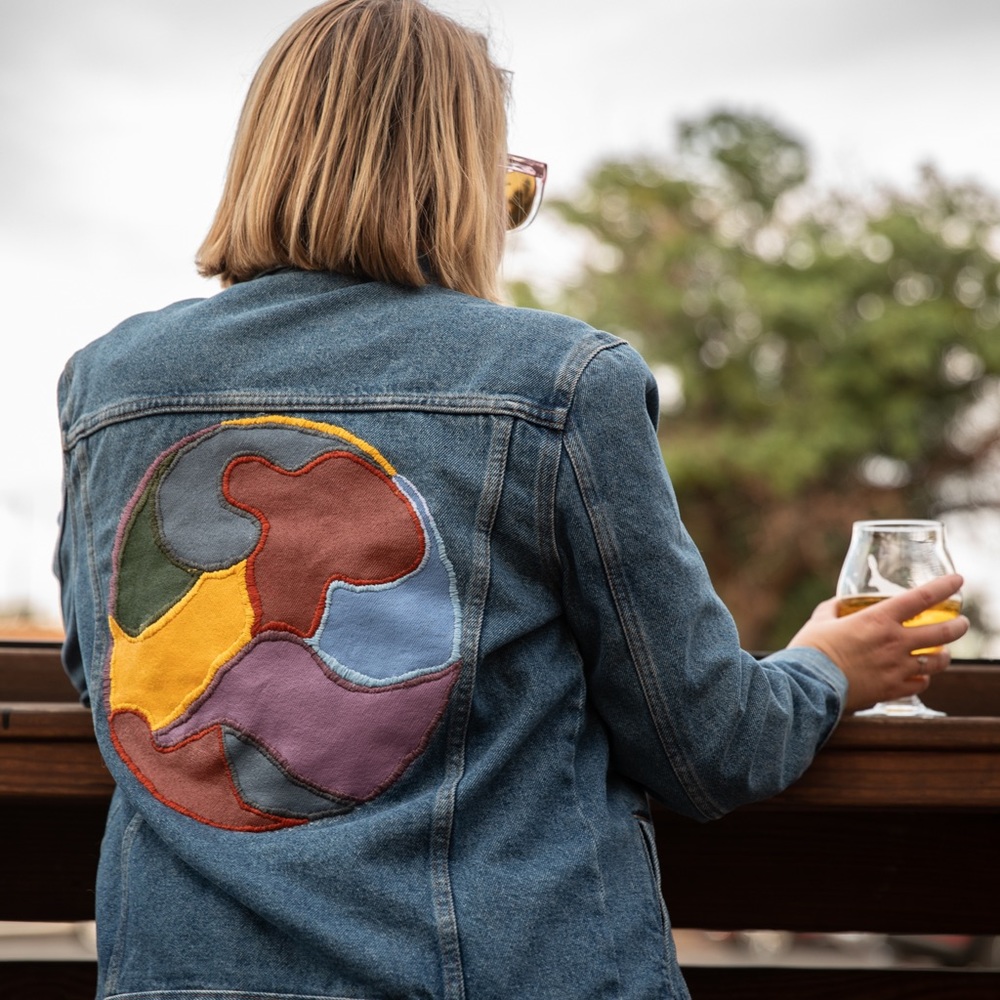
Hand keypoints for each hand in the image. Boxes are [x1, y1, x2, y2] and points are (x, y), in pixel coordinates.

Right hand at [788, 574, 968, 712]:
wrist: (807, 685)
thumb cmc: (810, 650)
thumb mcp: (819, 621)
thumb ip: (833, 609)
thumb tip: (838, 604)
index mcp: (877, 620)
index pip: (921, 597)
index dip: (944, 587)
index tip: (957, 580)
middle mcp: (894, 642)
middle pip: (942, 632)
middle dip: (957, 626)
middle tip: (961, 623)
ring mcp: (896, 668)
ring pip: (937, 662)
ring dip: (944, 655)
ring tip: (943, 653)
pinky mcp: (892, 690)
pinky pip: (920, 684)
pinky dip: (922, 678)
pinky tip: (918, 675)